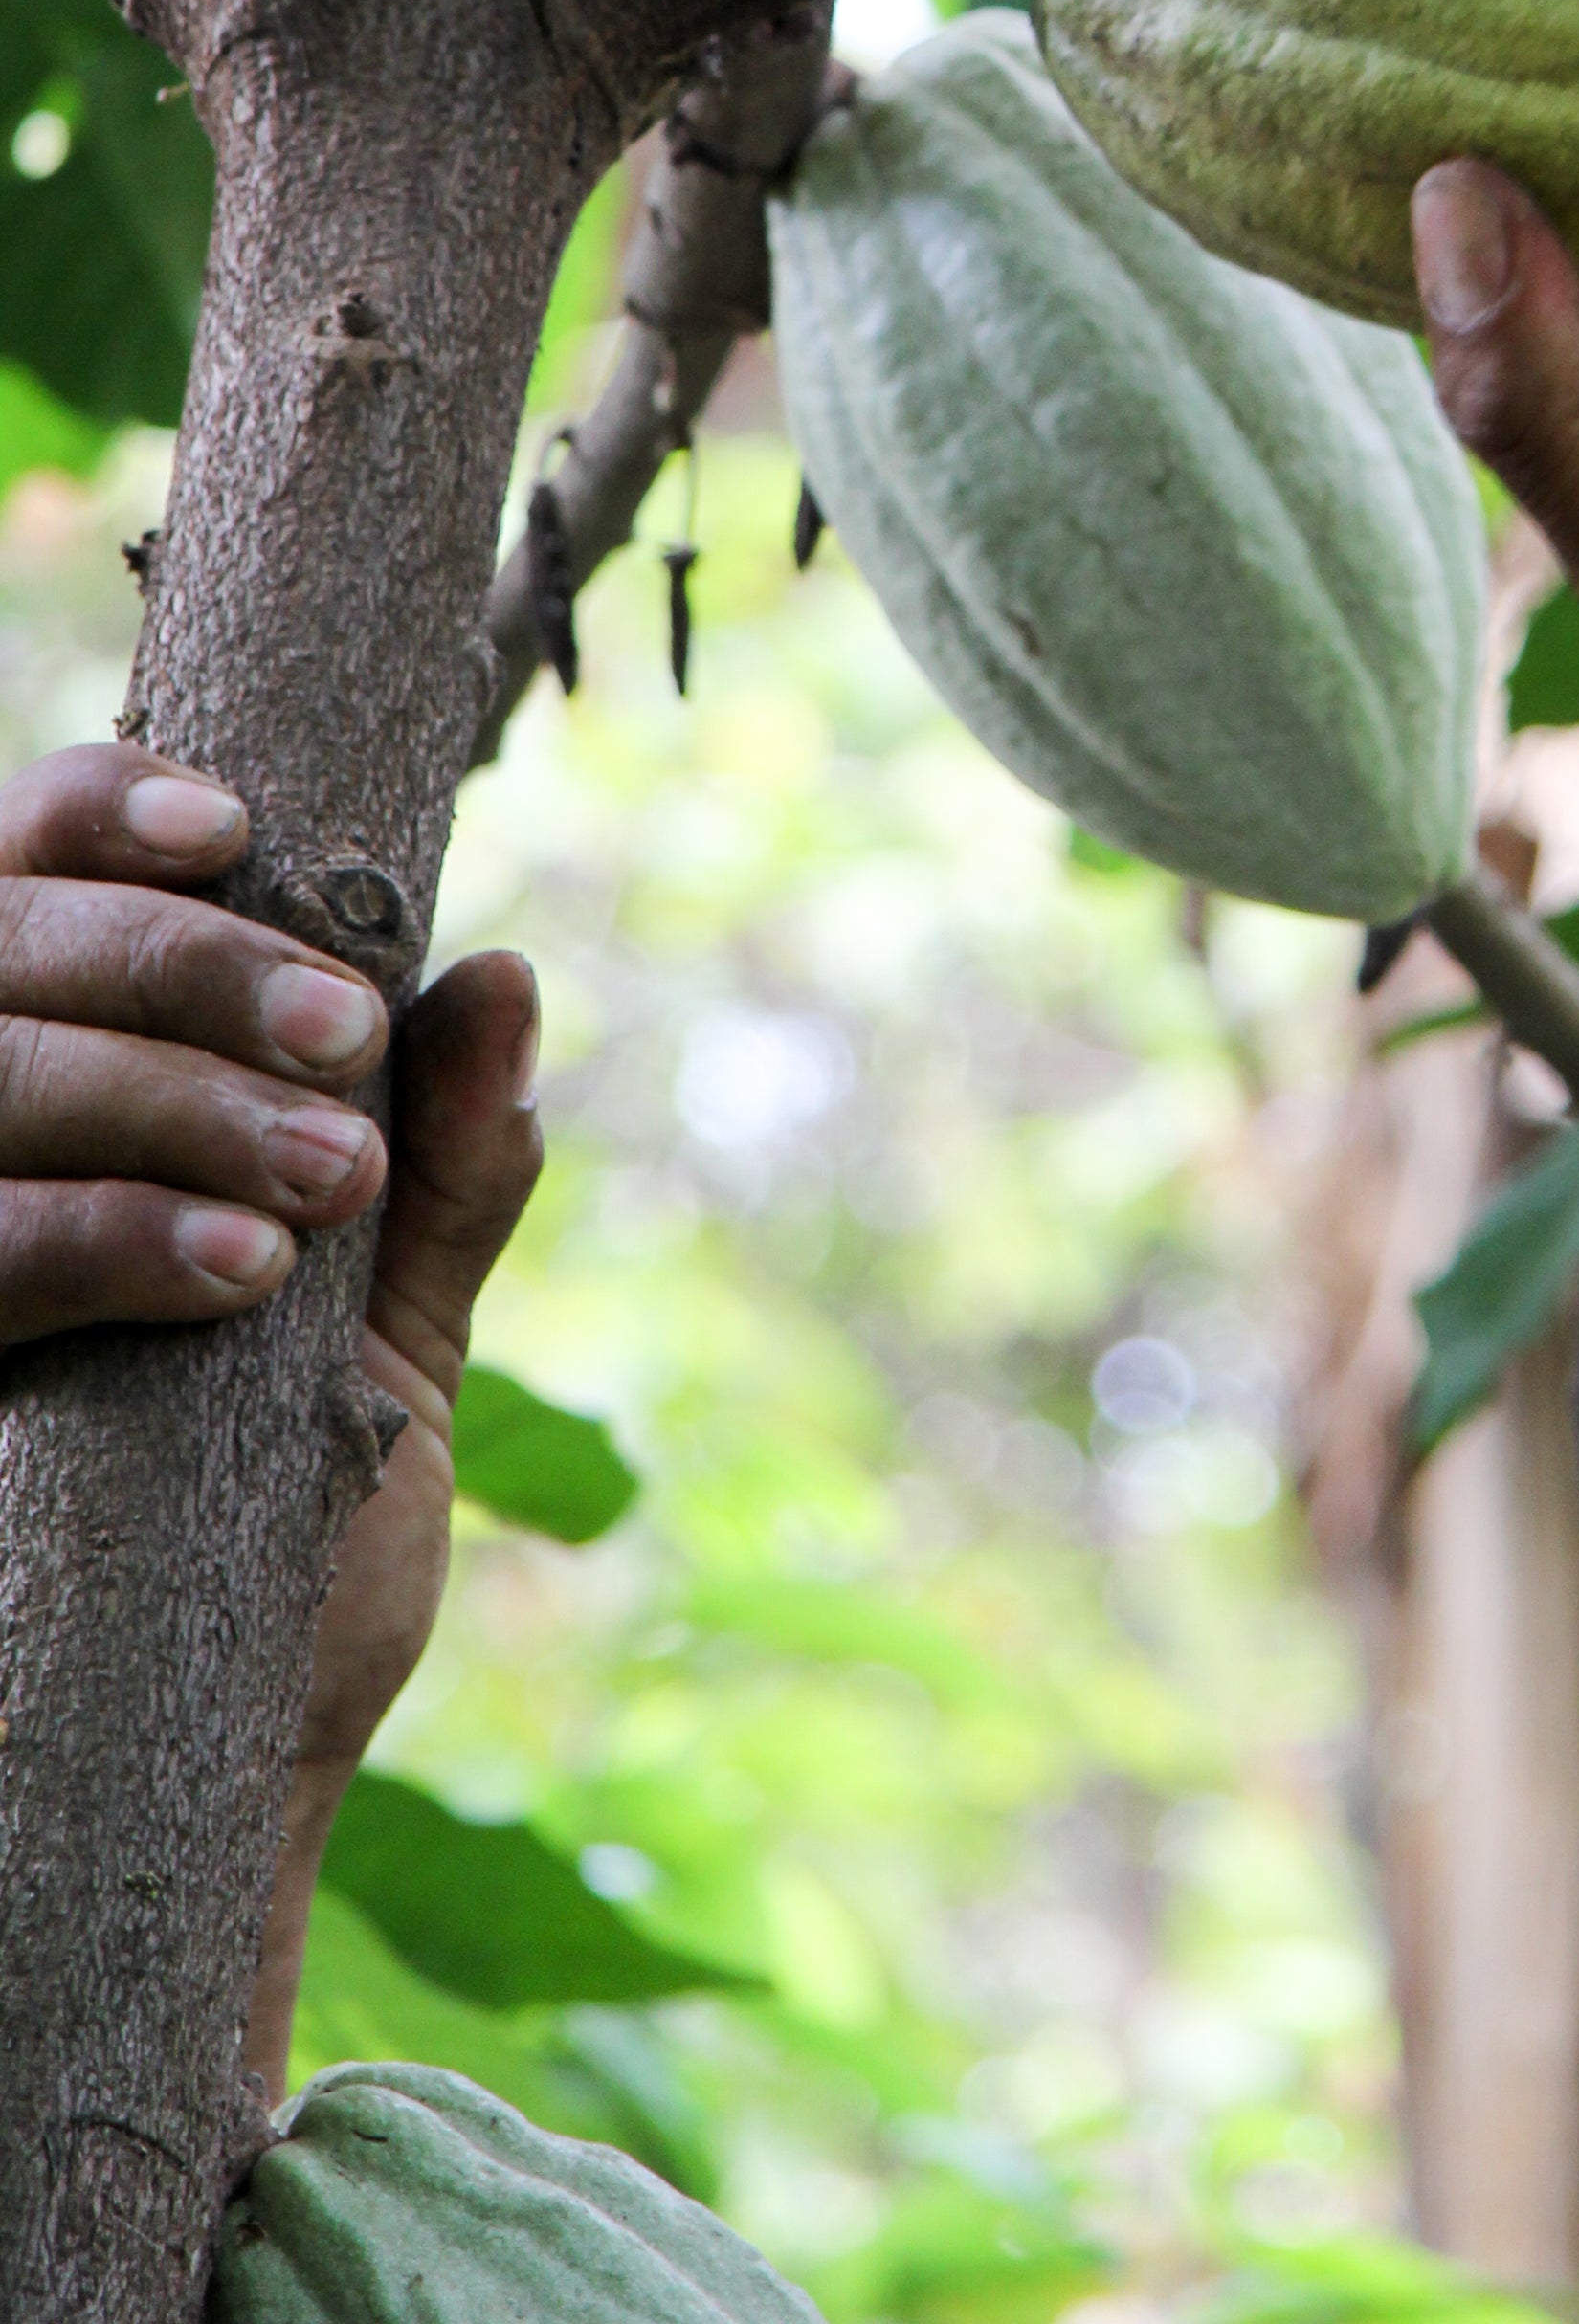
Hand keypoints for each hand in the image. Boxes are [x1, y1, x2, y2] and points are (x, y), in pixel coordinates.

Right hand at [0, 745, 539, 2092]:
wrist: (214, 1794)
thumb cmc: (288, 1557)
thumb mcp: (392, 1347)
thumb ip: (444, 1169)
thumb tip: (504, 975)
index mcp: (61, 1096)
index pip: (18, 860)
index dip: (101, 808)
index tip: (244, 829)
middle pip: (10, 950)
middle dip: (192, 970)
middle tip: (344, 1045)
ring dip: (172, 1096)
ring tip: (326, 1179)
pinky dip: (110, 1230)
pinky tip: (239, 1270)